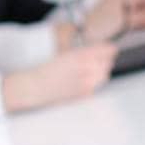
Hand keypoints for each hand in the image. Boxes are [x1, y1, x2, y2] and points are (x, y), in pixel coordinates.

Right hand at [1, 42, 117, 110]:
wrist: (35, 87)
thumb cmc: (47, 70)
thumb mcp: (66, 55)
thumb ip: (85, 53)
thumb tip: (100, 52)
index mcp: (81, 55)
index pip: (107, 50)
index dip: (109, 50)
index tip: (109, 50)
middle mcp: (87, 69)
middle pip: (108, 63)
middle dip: (104, 62)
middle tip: (97, 61)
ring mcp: (87, 83)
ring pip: (104, 76)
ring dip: (100, 73)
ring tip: (89, 72)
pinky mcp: (84, 94)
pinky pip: (95, 87)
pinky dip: (92, 84)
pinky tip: (81, 82)